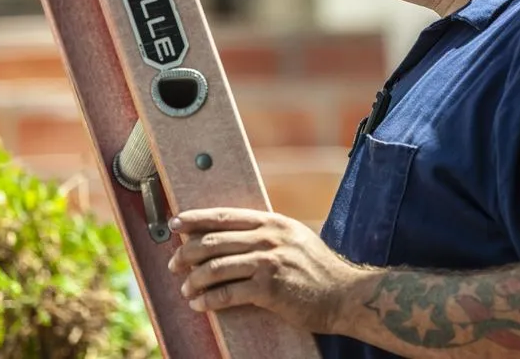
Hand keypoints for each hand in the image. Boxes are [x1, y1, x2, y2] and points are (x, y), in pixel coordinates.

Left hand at [166, 207, 362, 333]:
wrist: (344, 294)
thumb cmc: (318, 269)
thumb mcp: (294, 238)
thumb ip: (267, 234)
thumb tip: (233, 235)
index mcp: (273, 222)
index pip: (224, 215)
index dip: (196, 218)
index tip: (175, 223)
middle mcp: (269, 238)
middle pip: (213, 240)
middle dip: (186, 252)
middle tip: (174, 265)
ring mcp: (269, 262)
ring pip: (215, 267)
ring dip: (194, 280)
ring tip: (187, 289)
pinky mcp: (269, 288)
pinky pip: (227, 293)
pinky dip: (208, 300)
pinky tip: (200, 304)